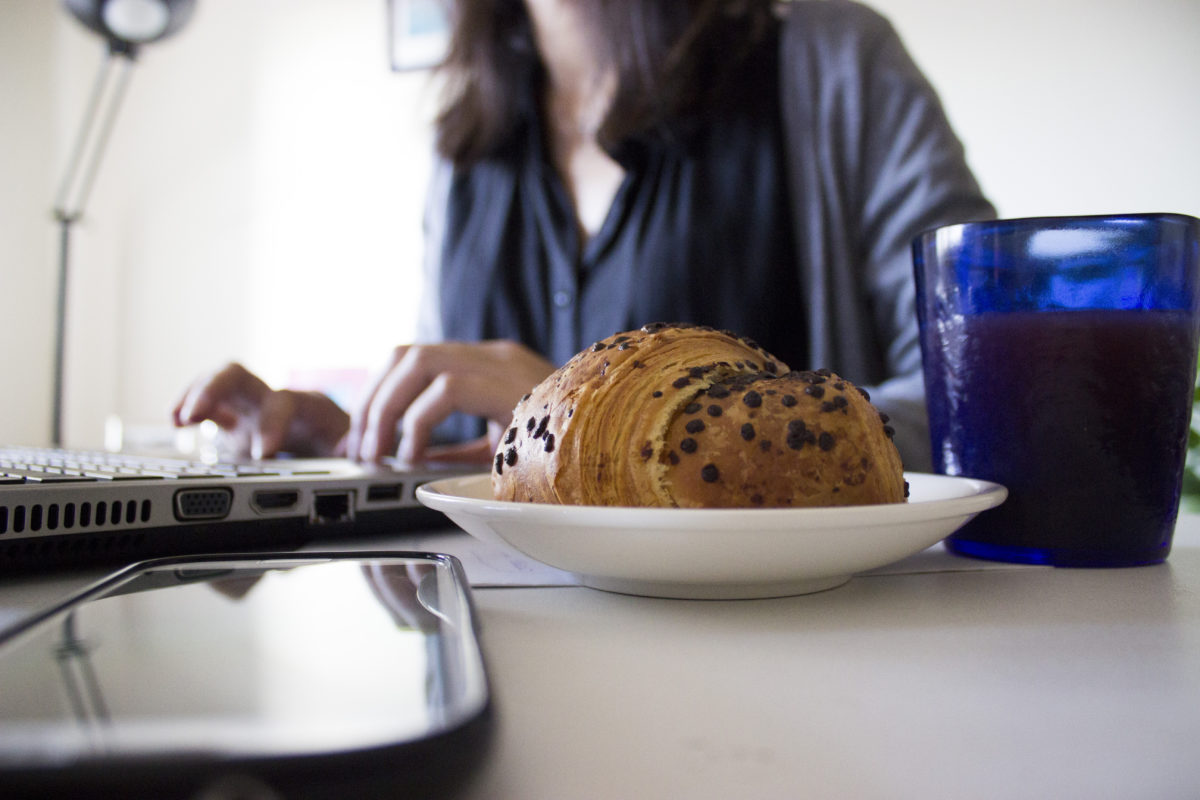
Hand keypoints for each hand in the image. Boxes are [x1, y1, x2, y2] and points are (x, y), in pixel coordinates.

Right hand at [172, 363, 349, 458]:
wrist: (336, 442)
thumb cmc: (345, 445)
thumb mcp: (353, 451)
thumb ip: (349, 452)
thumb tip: (349, 452)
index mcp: (307, 406)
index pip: (285, 402)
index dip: (272, 423)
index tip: (263, 453)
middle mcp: (274, 398)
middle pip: (240, 375)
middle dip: (214, 389)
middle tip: (194, 414)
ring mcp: (250, 406)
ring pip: (218, 384)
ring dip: (195, 395)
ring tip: (178, 419)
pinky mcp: (234, 420)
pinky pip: (208, 405)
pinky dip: (189, 409)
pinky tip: (176, 424)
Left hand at [345, 340, 554, 464]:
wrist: (614, 443)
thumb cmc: (565, 450)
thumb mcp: (499, 448)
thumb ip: (456, 449)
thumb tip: (409, 462)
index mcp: (490, 364)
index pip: (415, 358)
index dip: (379, 395)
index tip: (364, 436)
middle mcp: (492, 354)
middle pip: (403, 354)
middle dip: (371, 402)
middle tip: (359, 448)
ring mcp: (501, 362)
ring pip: (415, 362)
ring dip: (385, 409)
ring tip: (377, 452)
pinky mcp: (509, 381)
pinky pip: (443, 390)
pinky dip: (417, 423)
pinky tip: (413, 456)